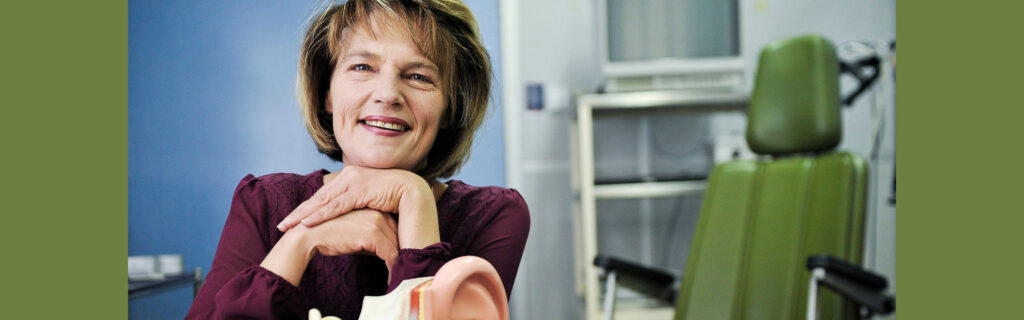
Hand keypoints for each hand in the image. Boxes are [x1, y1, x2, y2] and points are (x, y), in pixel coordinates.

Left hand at [277, 166, 431, 231]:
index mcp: (354, 176)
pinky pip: (338, 205)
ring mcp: (357, 179)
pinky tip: (307, 223)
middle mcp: (352, 174)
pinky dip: (321, 214)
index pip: (326, 195)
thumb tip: (345, 222)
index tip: (292, 221)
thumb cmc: (400, 207)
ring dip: (304, 214)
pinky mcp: (363, 188)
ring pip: (325, 200)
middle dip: (299, 211)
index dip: (308, 208)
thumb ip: (359, 209)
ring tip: (287, 226)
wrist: (421, 198)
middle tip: (281, 225)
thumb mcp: (374, 207)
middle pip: (320, 196)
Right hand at [304, 209, 399, 271]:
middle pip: (398, 234)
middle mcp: (378, 211)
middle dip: (401, 251)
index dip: (397, 242)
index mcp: (374, 207)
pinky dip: (393, 267)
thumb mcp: (355, 232)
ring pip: (397, 244)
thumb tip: (389, 251)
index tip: (399, 257)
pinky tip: (391, 278)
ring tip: (400, 275)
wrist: (309, 236)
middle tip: (404, 267)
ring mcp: (376, 221)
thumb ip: (372, 236)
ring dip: (398, 261)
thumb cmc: (330, 236)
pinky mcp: (373, 234)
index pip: (395, 225)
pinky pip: (391, 254)